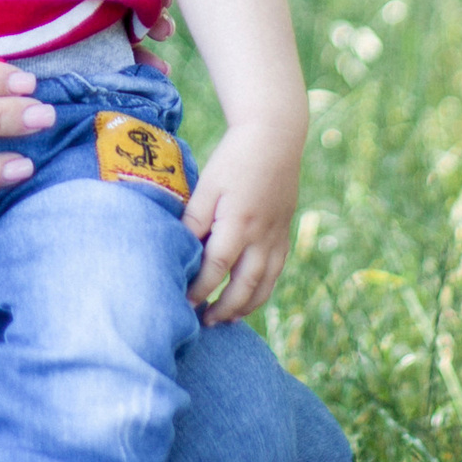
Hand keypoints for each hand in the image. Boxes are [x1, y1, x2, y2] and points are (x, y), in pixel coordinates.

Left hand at [180, 117, 301, 324]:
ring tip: (224, 321)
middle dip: (223, 308)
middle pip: (243, 285)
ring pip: (264, 284)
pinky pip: (276, 272)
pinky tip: (248, 300)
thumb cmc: (234, 159)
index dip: (199, 289)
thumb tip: (177, 249)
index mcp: (238, 222)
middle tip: (202, 323)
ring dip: (244, 307)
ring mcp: (276, 236)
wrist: (275, 138)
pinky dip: (262, 291)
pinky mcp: (284, 234)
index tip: (182, 303)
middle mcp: (261, 235)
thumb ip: (194, 219)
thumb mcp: (208, 185)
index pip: (216, 267)